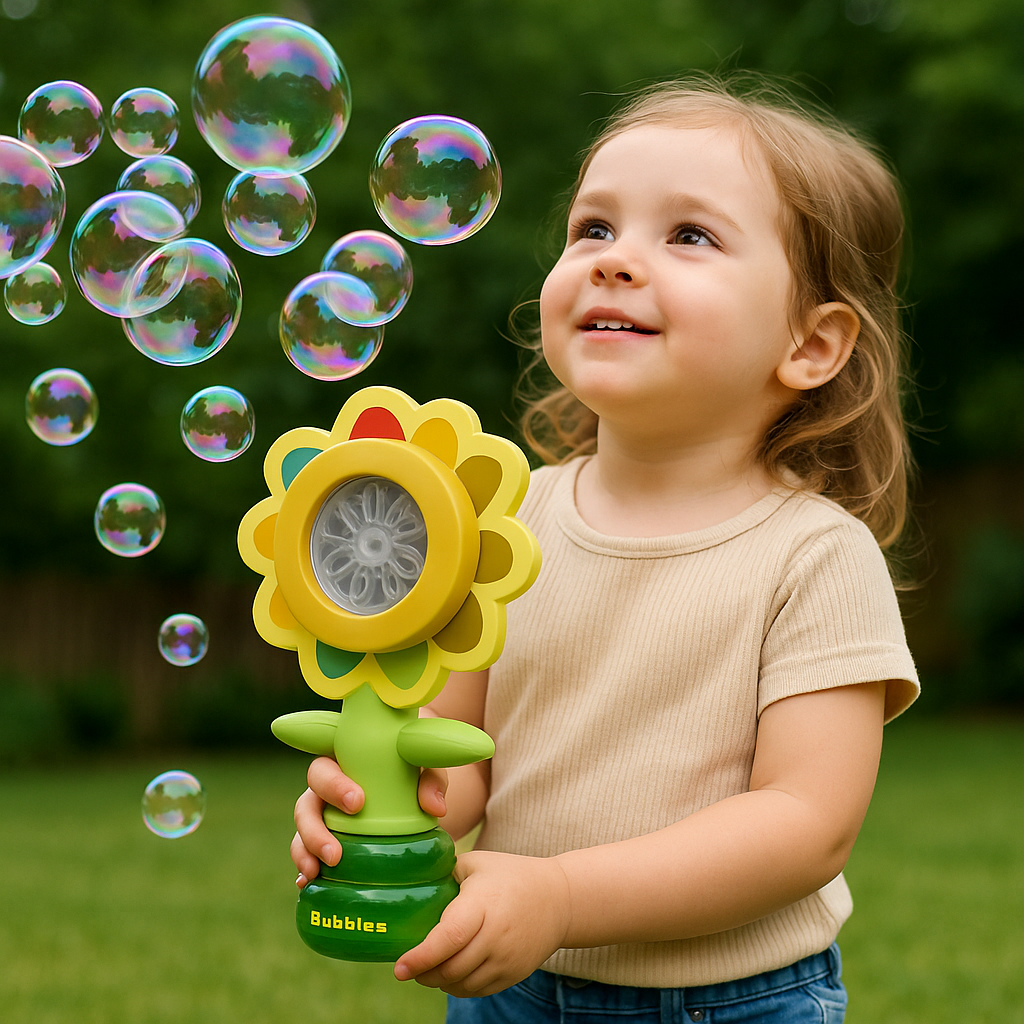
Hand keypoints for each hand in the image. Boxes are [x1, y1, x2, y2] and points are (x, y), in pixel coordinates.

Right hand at [290, 756, 448, 885]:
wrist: (415, 795)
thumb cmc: (414, 772)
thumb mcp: (426, 769)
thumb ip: (432, 779)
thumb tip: (435, 807)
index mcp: (343, 763)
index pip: (325, 768)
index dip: (334, 785)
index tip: (357, 803)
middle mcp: (326, 790)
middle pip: (305, 804)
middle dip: (314, 829)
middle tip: (335, 854)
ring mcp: (322, 816)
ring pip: (301, 832)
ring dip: (305, 852)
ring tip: (316, 873)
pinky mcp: (324, 840)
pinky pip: (306, 853)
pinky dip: (304, 868)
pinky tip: (307, 883)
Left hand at [394, 850, 571, 996]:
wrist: (559, 899)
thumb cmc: (511, 875)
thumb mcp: (478, 863)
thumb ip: (446, 871)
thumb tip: (411, 876)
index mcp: (484, 904)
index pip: (449, 938)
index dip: (421, 956)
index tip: (399, 968)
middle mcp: (496, 936)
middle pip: (451, 968)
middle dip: (423, 973)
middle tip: (408, 967)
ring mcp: (507, 959)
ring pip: (462, 985)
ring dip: (439, 982)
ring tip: (428, 969)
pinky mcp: (513, 974)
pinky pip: (478, 990)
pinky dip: (459, 987)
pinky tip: (451, 973)